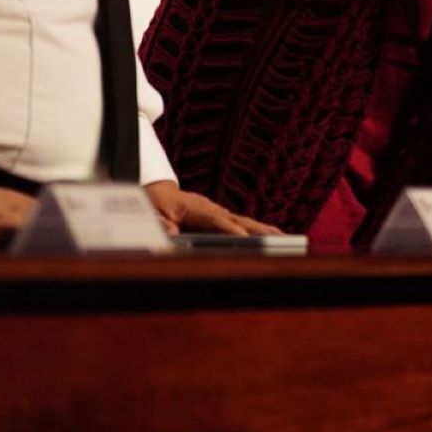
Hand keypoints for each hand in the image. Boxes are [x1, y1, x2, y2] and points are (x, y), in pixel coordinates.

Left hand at [145, 181, 279, 234]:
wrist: (158, 193)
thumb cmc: (154, 204)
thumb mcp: (151, 213)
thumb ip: (160, 223)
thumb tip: (172, 232)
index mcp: (193, 208)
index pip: (214, 221)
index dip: (230, 230)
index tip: (243, 239)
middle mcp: (210, 208)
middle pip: (236, 219)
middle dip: (256, 228)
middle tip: (276, 236)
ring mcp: (216, 211)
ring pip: (242, 221)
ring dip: (261, 228)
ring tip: (281, 237)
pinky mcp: (219, 216)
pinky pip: (238, 223)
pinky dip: (254, 229)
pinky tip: (268, 236)